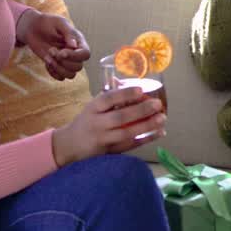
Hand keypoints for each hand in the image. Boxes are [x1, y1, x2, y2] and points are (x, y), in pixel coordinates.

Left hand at [16, 10, 90, 79]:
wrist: (33, 28)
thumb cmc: (47, 23)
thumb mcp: (59, 23)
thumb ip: (68, 33)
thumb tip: (74, 45)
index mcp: (79, 42)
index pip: (85, 54)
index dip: (74, 56)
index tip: (61, 52)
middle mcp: (75, 53)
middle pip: (78, 66)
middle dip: (63, 62)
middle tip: (51, 50)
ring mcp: (66, 61)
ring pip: (71, 75)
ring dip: (58, 68)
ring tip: (48, 58)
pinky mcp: (57, 66)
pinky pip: (61, 78)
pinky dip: (53, 73)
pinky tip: (47, 62)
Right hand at [51, 87, 165, 165]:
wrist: (68, 146)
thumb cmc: (87, 121)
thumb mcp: (93, 106)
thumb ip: (108, 95)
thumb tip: (121, 78)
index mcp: (93, 108)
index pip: (108, 99)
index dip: (124, 94)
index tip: (140, 90)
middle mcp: (97, 124)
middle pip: (119, 117)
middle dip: (140, 111)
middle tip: (158, 104)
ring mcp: (102, 139)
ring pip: (126, 133)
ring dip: (146, 126)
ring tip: (162, 119)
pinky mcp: (109, 152)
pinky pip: (129, 146)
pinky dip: (145, 139)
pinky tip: (159, 133)